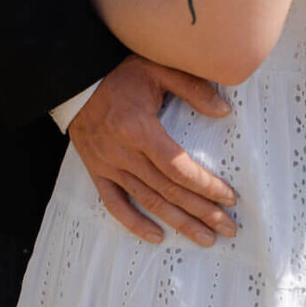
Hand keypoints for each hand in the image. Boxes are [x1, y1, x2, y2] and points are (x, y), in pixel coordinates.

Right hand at [68, 54, 237, 246]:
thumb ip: (192, 88)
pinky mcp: (97, 171)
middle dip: (202, 211)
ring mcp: (108, 165)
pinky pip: (115, 204)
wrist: (76, 80)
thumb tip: (224, 111)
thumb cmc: (120, 72)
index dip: (206, 186)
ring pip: (148, 201)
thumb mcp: (158, 68)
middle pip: (168, 191)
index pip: (179, 168)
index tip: (229, 198)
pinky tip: (157, 236)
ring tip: (205, 238)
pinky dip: (135, 223)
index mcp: (140, 129)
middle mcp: (123, 153)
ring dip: (178, 222)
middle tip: (228, 228)